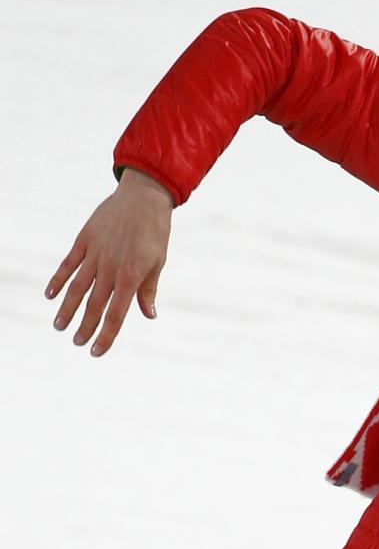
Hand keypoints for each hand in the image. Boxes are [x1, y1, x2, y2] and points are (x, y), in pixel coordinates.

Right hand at [46, 168, 173, 355]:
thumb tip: (149, 315)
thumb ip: (148, 289)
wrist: (144, 198)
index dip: (106, 334)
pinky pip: (68, 264)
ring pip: (77, 287)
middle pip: (95, 304)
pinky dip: (58, 280)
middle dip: (85, 326)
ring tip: (59, 326)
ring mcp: (95, 254)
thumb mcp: (158, 262)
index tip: (96, 351)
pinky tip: (49, 295)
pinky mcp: (84, 240)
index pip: (117, 313)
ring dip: (67, 308)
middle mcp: (110, 268)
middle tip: (77, 342)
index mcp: (131, 276)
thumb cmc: (155, 232)